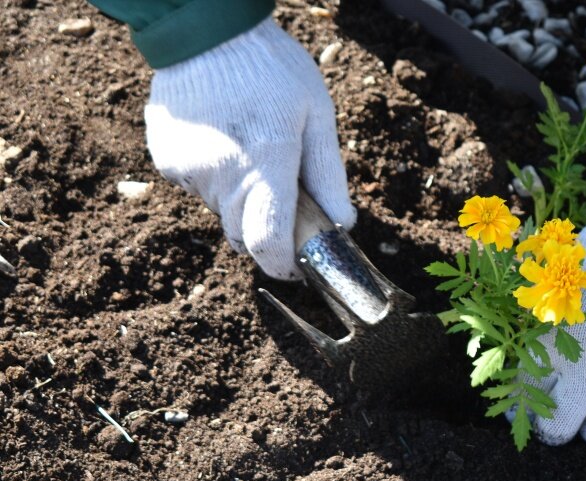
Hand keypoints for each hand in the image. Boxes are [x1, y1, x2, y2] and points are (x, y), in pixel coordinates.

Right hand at [144, 18, 355, 280]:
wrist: (205, 31)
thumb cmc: (270, 69)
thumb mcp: (316, 115)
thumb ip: (328, 175)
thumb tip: (342, 225)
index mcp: (265, 164)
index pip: (268, 242)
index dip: (283, 264)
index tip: (296, 266)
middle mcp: (222, 175)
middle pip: (244, 236)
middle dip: (265, 231)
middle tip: (282, 197)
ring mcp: (189, 170)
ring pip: (220, 213)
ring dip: (240, 202)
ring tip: (252, 155)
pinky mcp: (167, 161)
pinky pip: (197, 189)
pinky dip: (215, 180)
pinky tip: (224, 143)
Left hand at [528, 193, 585, 451]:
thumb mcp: (557, 298)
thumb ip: (540, 336)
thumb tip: (525, 369)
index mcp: (549, 347)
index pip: (524, 399)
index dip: (522, 410)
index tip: (529, 409)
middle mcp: (584, 371)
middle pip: (559, 432)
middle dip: (558, 429)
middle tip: (566, 417)